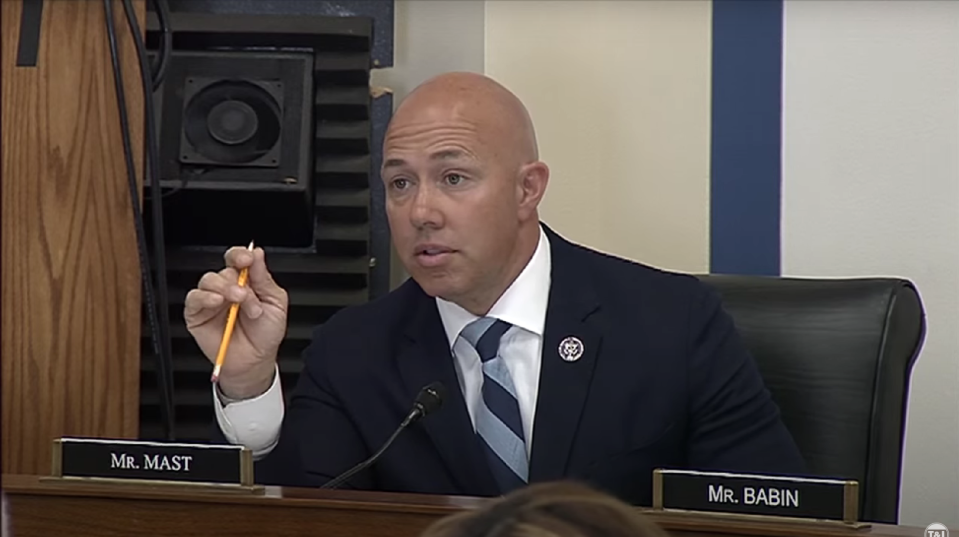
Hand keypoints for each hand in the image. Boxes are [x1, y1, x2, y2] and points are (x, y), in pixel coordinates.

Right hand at [184, 246, 288, 398]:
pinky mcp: (197, 315)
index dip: (241, 255)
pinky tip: (217, 301)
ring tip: (238, 302)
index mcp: (247, 282)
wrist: (255, 361)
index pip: (238, 259)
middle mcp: (227, 288)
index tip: (248, 258)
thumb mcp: (275, 303)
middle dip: (236, 280)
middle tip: (246, 295)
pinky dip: (204, 297)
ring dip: (224, 288)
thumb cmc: (265, 334)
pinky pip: (194, 299)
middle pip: (224, 270)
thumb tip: (258, 254)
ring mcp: (211, 301)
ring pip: (208, 280)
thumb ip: (264, 279)